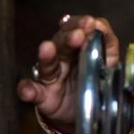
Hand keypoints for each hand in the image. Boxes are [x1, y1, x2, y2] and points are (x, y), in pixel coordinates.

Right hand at [17, 14, 119, 132]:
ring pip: (46, 64)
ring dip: (46, 56)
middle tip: (78, 34)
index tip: (90, 22)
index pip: (77, 30)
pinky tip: (26, 90)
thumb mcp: (106, 62)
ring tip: (46, 48)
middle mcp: (61, 58)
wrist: (82, 110)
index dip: (81, 25)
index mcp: (77, 48)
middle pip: (61, 44)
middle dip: (69, 37)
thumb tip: (104, 29)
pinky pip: (32, 92)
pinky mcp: (42, 96)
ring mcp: (50, 77)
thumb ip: (107, 45)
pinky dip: (27, 90)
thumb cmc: (92, 80)